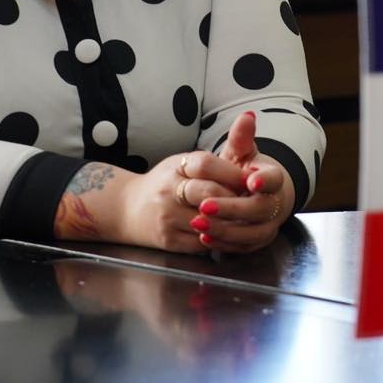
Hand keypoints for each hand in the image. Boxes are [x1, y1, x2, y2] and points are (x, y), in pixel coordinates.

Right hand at [112, 154, 244, 253]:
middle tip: (256, 201)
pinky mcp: (168, 240)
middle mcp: (168, 191)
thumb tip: (250, 141)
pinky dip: (220, 238)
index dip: (233, 172)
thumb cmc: (167, 182)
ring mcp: (167, 217)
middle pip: (209, 193)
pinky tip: (231, 234)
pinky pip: (202, 242)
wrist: (126, 208)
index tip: (253, 179)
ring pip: (209, 221)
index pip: (206, 164)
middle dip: (236, 198)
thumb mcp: (186, 163)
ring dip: (232, 221)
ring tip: (249, 219)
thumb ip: (217, 161)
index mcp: (176, 167)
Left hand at [189, 111, 295, 253]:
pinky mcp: (256, 242)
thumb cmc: (245, 173)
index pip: (274, 180)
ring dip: (224, 229)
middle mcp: (275, 205)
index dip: (264, 181)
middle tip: (205, 205)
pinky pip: (242, 247)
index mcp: (274, 180)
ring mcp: (267, 226)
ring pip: (251, 233)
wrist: (253, 197)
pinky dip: (223, 243)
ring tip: (197, 222)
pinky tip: (204, 235)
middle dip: (231, 209)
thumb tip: (247, 116)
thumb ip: (241, 138)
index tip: (249, 180)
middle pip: (259, 210)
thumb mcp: (241, 154)